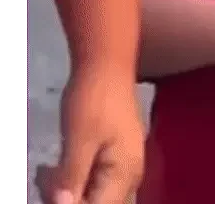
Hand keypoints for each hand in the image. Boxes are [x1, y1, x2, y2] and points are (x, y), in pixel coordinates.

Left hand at [35, 65, 144, 203]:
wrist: (107, 65)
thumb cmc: (95, 100)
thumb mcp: (79, 139)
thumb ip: (72, 179)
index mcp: (125, 174)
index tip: (48, 190)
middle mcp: (130, 175)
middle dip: (67, 201)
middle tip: (43, 181)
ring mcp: (125, 165)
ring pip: (94, 196)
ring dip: (66, 192)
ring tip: (44, 173)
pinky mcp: (116, 155)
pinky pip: (94, 181)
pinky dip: (73, 179)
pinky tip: (55, 167)